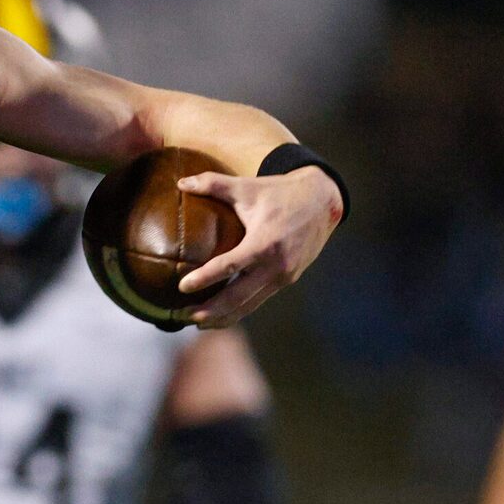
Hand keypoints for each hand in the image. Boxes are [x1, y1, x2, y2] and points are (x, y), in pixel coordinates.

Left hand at [173, 166, 342, 326]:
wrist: (323, 201)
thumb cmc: (279, 192)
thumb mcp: (247, 186)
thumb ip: (212, 184)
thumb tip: (180, 182)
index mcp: (264, 242)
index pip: (229, 266)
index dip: (205, 278)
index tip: (182, 286)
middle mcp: (276, 264)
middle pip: (237, 296)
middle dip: (210, 310)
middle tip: (183, 315)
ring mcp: (283, 276)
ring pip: (248, 305)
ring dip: (222, 317)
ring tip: (196, 322)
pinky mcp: (286, 281)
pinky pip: (258, 300)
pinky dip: (238, 310)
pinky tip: (220, 315)